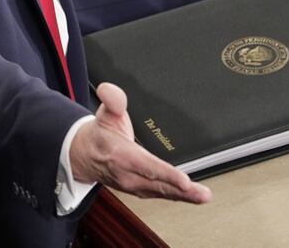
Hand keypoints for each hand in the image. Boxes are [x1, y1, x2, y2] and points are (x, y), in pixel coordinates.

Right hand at [70, 83, 211, 203]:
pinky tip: (191, 197)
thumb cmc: (100, 136)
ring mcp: (133, 186)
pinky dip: (176, 197)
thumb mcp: (104, 113)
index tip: (184, 181)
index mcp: (121, 155)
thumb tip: (109, 91)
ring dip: (184, 197)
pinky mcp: (138, 190)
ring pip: (161, 193)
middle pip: (159, 185)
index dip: (167, 174)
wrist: (84, 157)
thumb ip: (112, 101)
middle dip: (183, 191)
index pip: (147, 166)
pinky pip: (160, 195)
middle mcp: (128, 175)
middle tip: (203, 194)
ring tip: (203, 196)